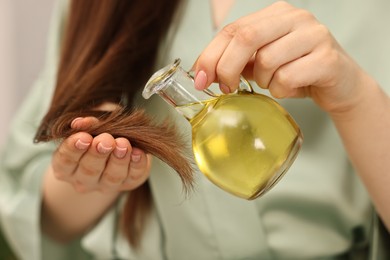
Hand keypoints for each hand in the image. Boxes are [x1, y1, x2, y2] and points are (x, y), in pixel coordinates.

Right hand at [51, 116, 151, 193]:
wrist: (116, 144)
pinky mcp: (129, 183)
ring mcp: (106, 185)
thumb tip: (81, 122)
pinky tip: (138, 152)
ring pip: (112, 177)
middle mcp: (84, 180)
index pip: (65, 160)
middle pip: (89, 170)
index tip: (84, 137)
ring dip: (118, 160)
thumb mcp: (88, 125)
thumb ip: (85, 124)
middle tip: (106, 140)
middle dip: (98, 154)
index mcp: (66, 167)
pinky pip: (134, 176)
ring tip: (123, 145)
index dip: (74, 149)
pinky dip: (137, 164)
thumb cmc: (96, 133)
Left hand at [193, 1, 368, 114]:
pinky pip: (287, 77)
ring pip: (267, 60)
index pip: (233, 29)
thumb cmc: (297, 72)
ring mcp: (314, 35)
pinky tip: (289, 88)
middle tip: (226, 87)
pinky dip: (280, 90)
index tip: (200, 78)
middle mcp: (295, 18)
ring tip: (273, 83)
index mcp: (275, 14)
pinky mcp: (327, 58)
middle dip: (227, 67)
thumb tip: (203, 72)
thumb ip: (237, 61)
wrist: (340, 85)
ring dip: (262, 81)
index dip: (210, 55)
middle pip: (246, 38)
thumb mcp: (262, 63)